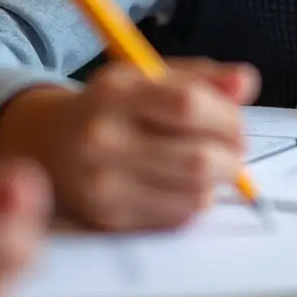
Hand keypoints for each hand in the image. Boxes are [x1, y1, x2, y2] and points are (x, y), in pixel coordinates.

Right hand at [0, 59, 260, 230]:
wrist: (50, 143)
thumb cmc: (115, 106)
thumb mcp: (150, 77)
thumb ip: (202, 78)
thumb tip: (246, 82)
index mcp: (116, 93)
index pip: (188, 105)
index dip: (227, 117)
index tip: (237, 123)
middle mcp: (103, 140)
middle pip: (197, 159)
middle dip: (232, 156)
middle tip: (235, 151)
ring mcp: (103, 185)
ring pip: (194, 194)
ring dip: (217, 182)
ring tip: (211, 167)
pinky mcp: (109, 219)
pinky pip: (177, 217)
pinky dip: (194, 202)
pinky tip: (183, 186)